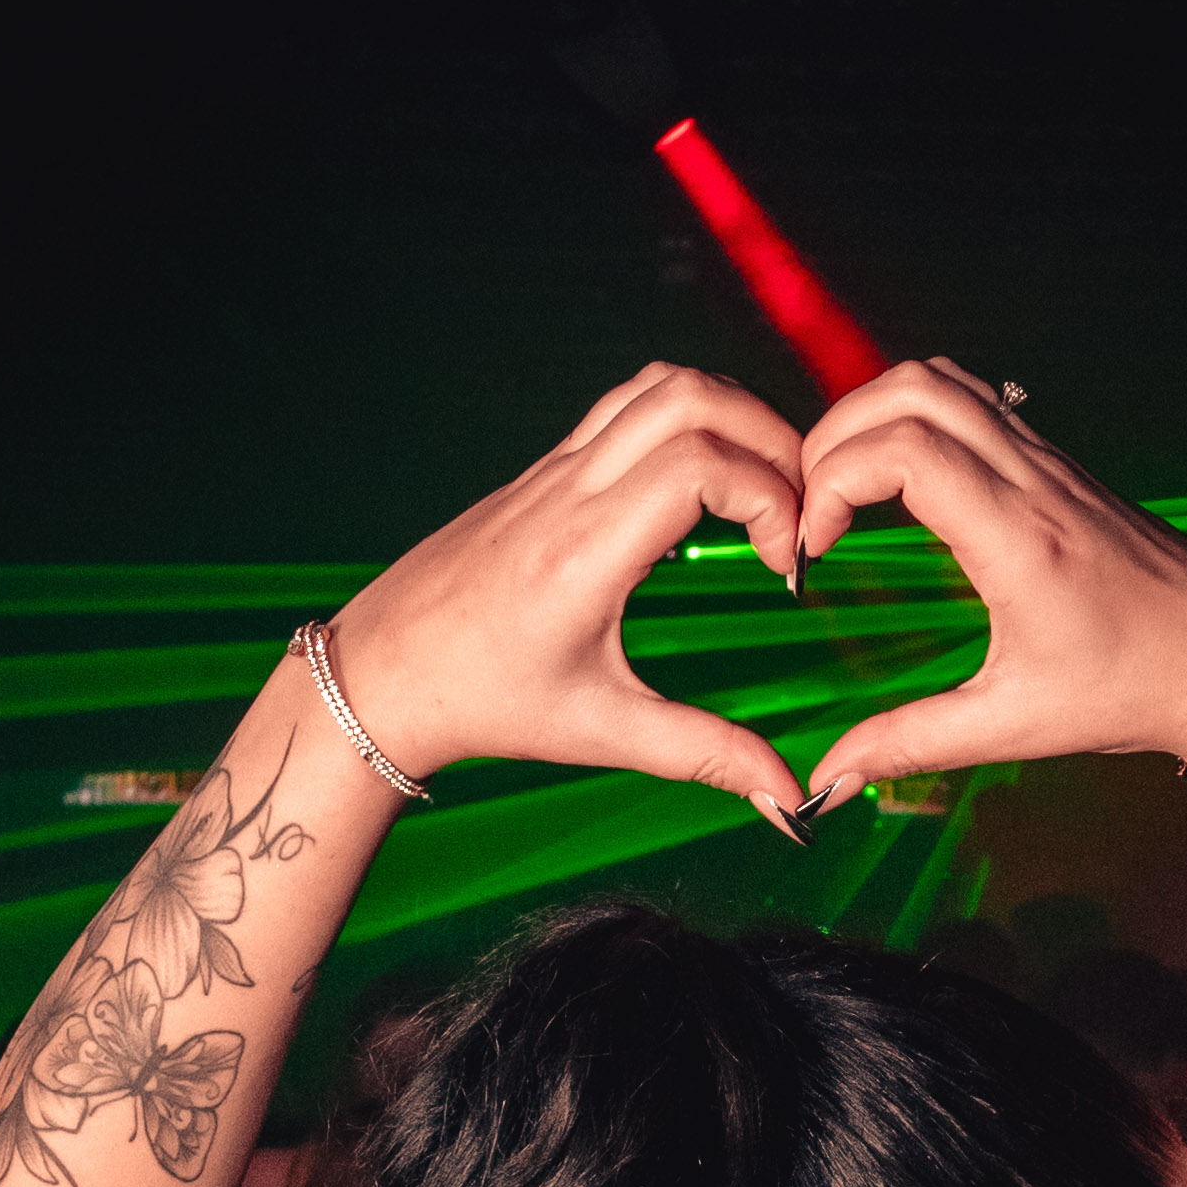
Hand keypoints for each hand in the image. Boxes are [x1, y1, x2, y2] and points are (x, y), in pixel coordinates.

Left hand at [327, 365, 810, 820]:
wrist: (388, 671)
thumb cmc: (488, 703)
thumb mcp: (604, 733)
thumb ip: (706, 755)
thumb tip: (789, 802)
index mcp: (586, 550)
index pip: (701, 463)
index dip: (771, 497)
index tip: (786, 565)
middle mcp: (571, 490)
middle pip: (695, 398)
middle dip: (772, 441)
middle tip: (798, 513)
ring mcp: (557, 467)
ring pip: (662, 385)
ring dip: (733, 417)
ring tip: (764, 490)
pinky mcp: (549, 466)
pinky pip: (631, 405)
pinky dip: (690, 421)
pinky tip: (707, 488)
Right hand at [794, 361, 1186, 799]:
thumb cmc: (1129, 694)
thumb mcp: (1012, 728)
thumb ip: (908, 746)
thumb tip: (826, 783)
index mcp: (1020, 539)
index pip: (906, 448)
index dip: (833, 480)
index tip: (813, 549)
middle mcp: (1034, 481)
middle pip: (910, 390)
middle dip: (836, 437)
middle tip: (812, 511)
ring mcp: (1049, 461)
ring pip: (941, 381)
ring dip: (874, 417)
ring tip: (844, 491)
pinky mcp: (1056, 464)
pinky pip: (972, 402)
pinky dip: (915, 420)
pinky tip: (899, 487)